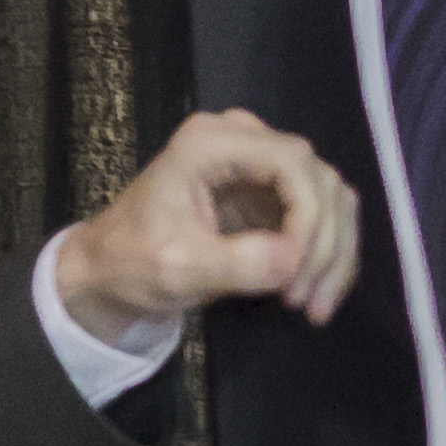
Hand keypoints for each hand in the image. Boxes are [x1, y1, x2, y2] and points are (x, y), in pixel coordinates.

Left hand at [57, 108, 358, 336]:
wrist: (111, 273)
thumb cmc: (132, 264)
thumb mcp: (176, 268)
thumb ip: (234, 263)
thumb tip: (293, 261)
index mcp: (211, 143)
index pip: (291, 162)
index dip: (309, 217)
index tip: (295, 273)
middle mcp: (243, 139)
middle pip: (320, 179)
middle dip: (323, 244)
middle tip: (306, 302)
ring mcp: (261, 163)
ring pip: (332, 198)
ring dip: (334, 253)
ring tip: (315, 306)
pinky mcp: (273, 191)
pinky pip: (323, 215)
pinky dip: (329, 255)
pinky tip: (318, 292)